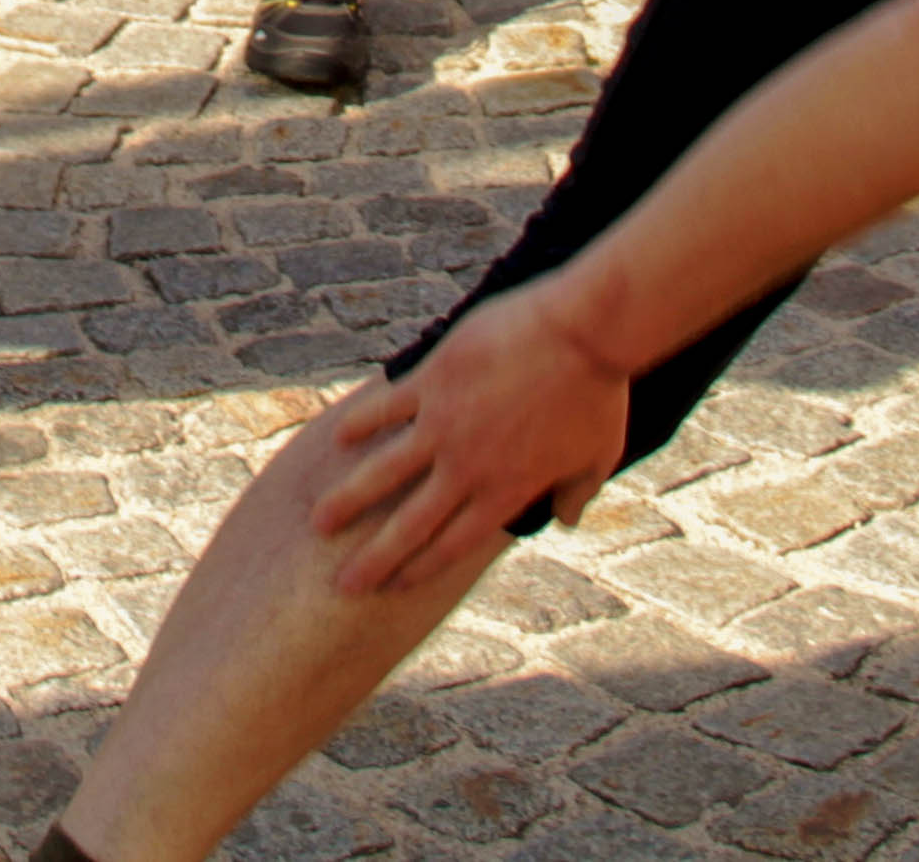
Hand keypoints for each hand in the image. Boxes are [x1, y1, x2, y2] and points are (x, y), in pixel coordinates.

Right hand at [306, 280, 634, 593]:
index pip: (453, 544)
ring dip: (349, 500)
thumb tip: (568, 521)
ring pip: (384, 472)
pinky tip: (338, 437)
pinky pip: (387, 407)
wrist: (583, 331)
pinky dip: (361, 422)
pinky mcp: (433, 380)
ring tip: (319, 522)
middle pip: (410, 525)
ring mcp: (444, 424)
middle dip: (374, 559)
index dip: (420, 569)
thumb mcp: (598, 454)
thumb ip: (578, 492)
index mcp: (505, 490)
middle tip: (342, 585)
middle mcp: (467, 468)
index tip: (393, 588)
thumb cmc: (599, 392)